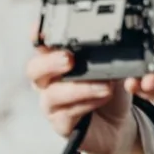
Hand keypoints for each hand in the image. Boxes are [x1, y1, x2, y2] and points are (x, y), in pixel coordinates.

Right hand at [26, 22, 139, 153]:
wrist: (119, 124)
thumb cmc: (111, 90)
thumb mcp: (114, 66)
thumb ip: (108, 54)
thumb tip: (114, 42)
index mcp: (57, 61)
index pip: (42, 46)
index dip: (38, 36)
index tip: (40, 30)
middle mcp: (49, 81)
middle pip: (34, 69)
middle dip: (50, 62)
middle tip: (69, 59)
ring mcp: (52, 104)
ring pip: (51, 94)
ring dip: (78, 87)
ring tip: (105, 85)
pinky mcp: (61, 124)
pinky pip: (66, 114)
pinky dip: (86, 104)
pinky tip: (102, 97)